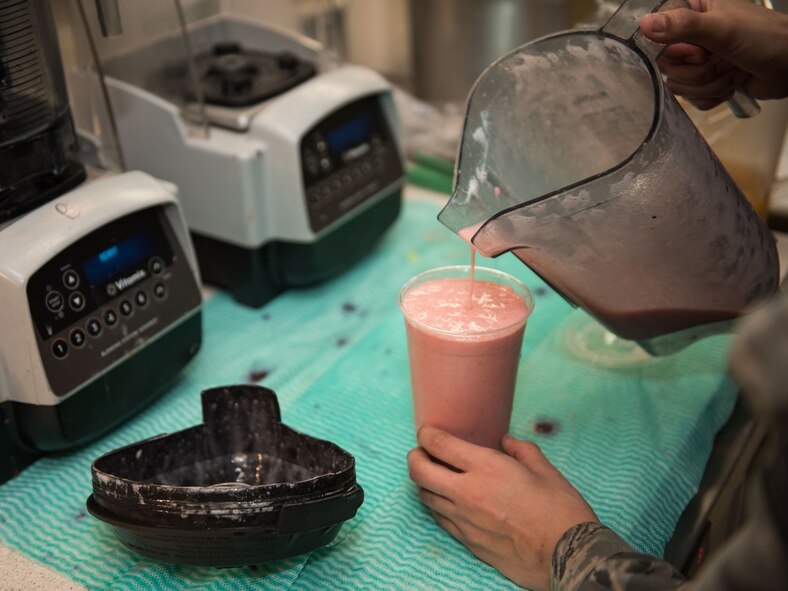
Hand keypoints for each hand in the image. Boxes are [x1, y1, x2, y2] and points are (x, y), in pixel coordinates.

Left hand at [407, 426, 597, 590]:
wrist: (567, 556)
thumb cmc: (560, 511)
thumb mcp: (545, 470)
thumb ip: (522, 450)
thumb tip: (506, 441)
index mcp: (487, 468)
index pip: (439, 445)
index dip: (426, 434)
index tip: (426, 431)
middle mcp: (468, 492)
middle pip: (419, 471)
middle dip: (415, 456)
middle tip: (420, 451)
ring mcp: (464, 520)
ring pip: (425, 496)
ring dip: (424, 482)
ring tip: (433, 475)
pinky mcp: (468, 541)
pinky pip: (440, 518)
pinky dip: (437, 505)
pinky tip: (447, 500)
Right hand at [639, 0, 787, 109]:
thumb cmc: (764, 39)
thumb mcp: (722, 29)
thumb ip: (683, 25)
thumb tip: (644, 25)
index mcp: (691, 12)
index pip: (657, 39)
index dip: (678, 52)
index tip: (701, 51)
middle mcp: (690, 35)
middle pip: (668, 68)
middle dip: (699, 71)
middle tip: (724, 59)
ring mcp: (697, 60)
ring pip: (680, 86)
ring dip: (711, 84)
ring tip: (734, 70)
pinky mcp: (705, 82)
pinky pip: (692, 100)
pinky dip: (714, 97)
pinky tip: (732, 85)